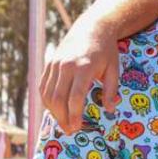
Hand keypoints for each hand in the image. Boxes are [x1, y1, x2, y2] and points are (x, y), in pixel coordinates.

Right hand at [39, 19, 121, 133]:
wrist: (92, 28)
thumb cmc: (106, 51)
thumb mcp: (114, 69)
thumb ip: (111, 90)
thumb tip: (110, 109)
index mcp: (84, 67)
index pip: (75, 97)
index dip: (74, 115)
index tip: (77, 128)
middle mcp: (66, 66)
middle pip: (58, 98)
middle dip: (62, 117)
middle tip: (70, 130)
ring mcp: (55, 64)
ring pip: (47, 94)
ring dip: (53, 112)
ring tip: (63, 123)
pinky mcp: (49, 64)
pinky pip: (43, 86)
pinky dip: (47, 101)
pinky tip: (55, 110)